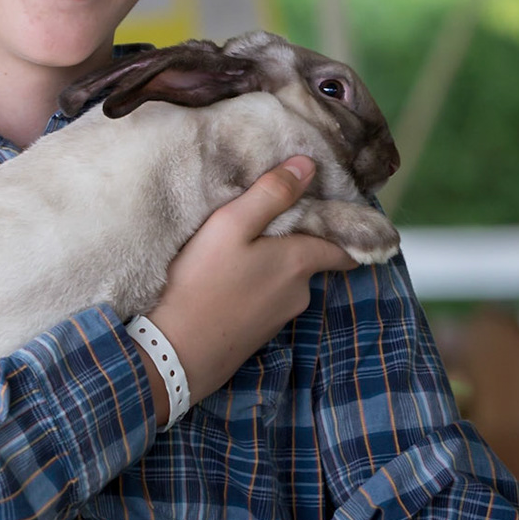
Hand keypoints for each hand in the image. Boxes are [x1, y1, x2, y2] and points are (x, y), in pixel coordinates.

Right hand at [146, 156, 352, 410]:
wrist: (174, 353)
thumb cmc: (202, 282)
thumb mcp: (231, 225)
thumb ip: (271, 194)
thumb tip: (309, 166)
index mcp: (300, 262)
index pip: (344, 246)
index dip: (341, 227)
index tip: (327, 211)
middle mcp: (300, 293)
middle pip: (310, 259)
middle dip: (293, 241)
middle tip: (262, 223)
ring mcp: (279, 318)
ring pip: (285, 281)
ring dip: (269, 266)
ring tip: (236, 251)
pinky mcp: (258, 335)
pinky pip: (265, 301)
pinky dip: (253, 288)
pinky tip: (226, 282)